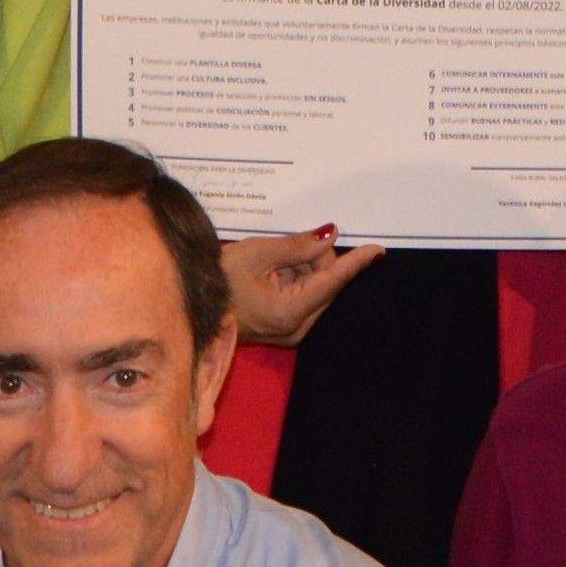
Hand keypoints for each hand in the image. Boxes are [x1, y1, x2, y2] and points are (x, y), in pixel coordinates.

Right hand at [222, 226, 383, 345]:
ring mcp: (290, 330)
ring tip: (270, 262)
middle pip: (325, 285)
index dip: (355, 263)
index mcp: (290, 312)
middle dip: (314, 260)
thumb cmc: (215, 279)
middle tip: (287, 246)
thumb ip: (297, 246)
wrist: (188, 305)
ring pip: (315, 289)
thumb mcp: (256, 254)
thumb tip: (329, 236)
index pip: (332, 282)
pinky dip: (294, 278)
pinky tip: (271, 272)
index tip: (377, 250)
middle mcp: (296, 327)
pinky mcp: (284, 327)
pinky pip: (302, 297)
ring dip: (302, 268)